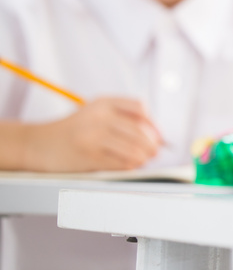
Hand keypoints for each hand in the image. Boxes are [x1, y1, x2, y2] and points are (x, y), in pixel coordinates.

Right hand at [25, 98, 162, 171]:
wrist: (38, 144)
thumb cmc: (72, 130)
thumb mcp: (94, 112)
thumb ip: (121, 116)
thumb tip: (154, 133)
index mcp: (103, 103)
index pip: (140, 108)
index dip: (153, 123)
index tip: (157, 134)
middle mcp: (99, 117)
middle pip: (139, 131)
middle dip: (152, 144)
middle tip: (155, 152)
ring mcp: (93, 137)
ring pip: (132, 149)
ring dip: (143, 157)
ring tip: (144, 160)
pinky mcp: (88, 156)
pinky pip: (119, 163)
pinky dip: (130, 165)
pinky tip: (130, 166)